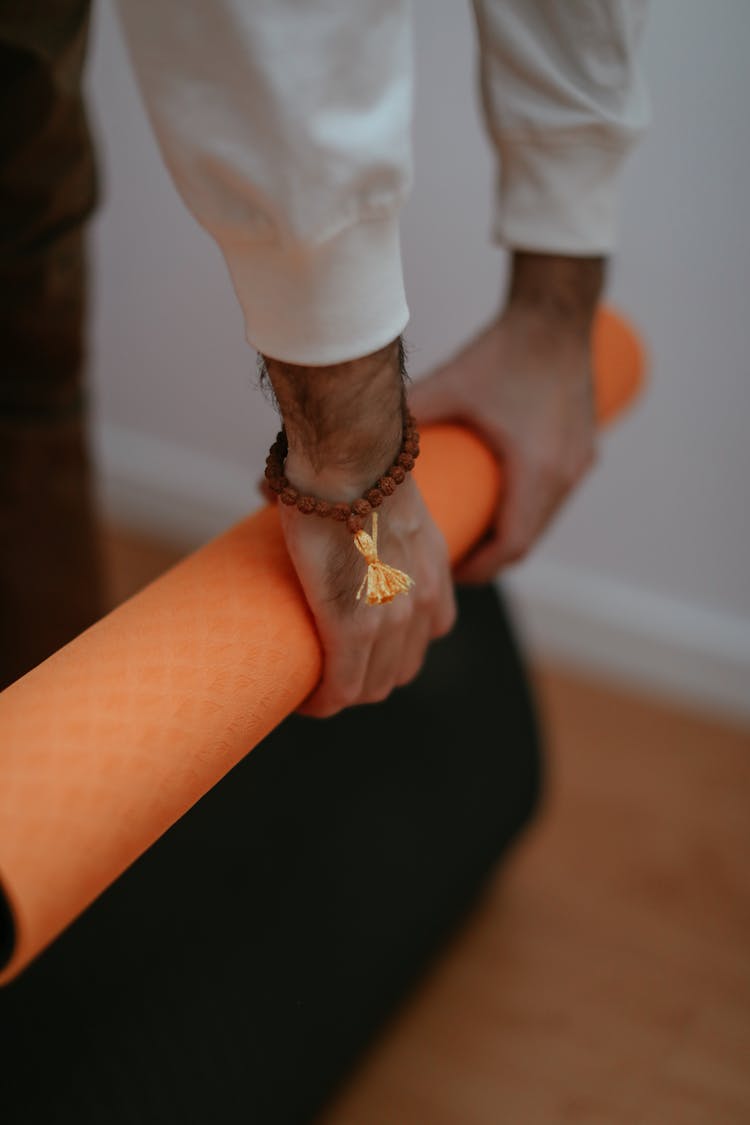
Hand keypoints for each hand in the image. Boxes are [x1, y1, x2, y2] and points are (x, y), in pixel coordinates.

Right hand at [261, 338, 455, 717]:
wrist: (351, 459)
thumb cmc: (352, 461)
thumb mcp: (376, 494)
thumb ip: (348, 506)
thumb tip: (279, 487)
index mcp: (431, 568)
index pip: (426, 631)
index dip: (391, 649)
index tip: (357, 651)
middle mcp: (422, 600)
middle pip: (402, 667)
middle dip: (368, 677)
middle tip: (329, 672)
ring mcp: (392, 618)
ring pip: (375, 684)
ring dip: (346, 691)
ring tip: (315, 686)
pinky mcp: (354, 627)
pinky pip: (344, 686)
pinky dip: (326, 700)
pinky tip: (307, 699)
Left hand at [408, 254, 602, 582]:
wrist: (558, 313)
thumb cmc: (503, 351)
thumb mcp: (450, 386)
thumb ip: (407, 415)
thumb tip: (357, 439)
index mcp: (537, 471)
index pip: (510, 546)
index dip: (477, 568)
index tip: (446, 571)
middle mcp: (566, 475)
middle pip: (527, 540)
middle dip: (488, 555)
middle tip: (448, 557)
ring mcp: (580, 464)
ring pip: (541, 521)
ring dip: (508, 533)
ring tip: (468, 531)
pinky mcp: (583, 451)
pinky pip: (553, 497)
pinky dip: (525, 509)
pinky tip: (496, 502)